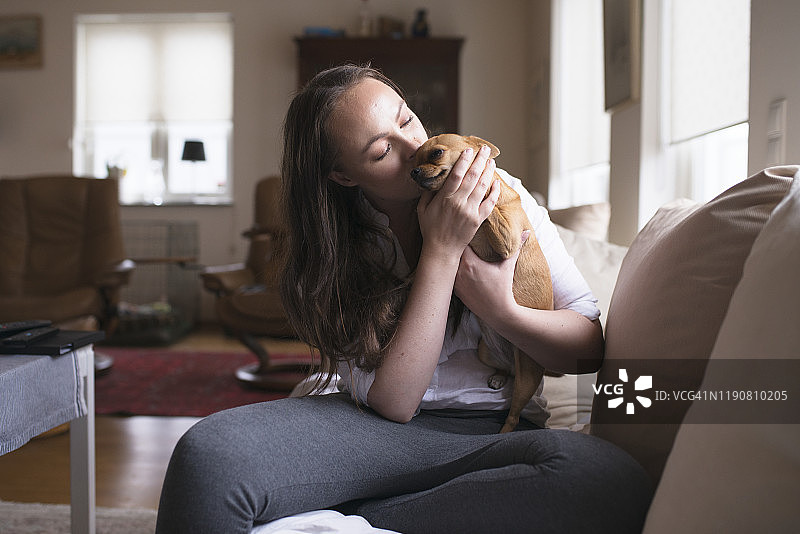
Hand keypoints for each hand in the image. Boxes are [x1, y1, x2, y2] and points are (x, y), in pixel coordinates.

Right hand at [416, 145, 500, 260]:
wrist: (442, 250)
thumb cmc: (430, 228)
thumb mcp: (422, 209)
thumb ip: (428, 193)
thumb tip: (433, 178)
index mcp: (445, 199)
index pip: (456, 174)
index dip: (463, 161)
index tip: (468, 150)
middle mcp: (459, 203)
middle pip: (472, 176)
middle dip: (479, 160)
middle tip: (484, 149)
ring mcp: (471, 211)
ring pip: (482, 187)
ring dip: (488, 172)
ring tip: (491, 161)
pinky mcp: (478, 220)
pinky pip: (489, 203)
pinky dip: (494, 191)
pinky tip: (496, 182)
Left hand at [454, 230, 529, 322]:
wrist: (498, 312)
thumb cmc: (503, 288)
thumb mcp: (508, 266)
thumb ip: (516, 247)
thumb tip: (526, 232)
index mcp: (470, 263)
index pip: (461, 243)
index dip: (463, 237)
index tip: (468, 234)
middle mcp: (459, 272)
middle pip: (453, 253)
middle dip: (457, 247)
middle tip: (462, 242)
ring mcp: (455, 283)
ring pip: (449, 266)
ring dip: (453, 260)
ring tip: (458, 255)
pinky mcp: (456, 291)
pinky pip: (450, 277)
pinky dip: (454, 273)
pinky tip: (459, 270)